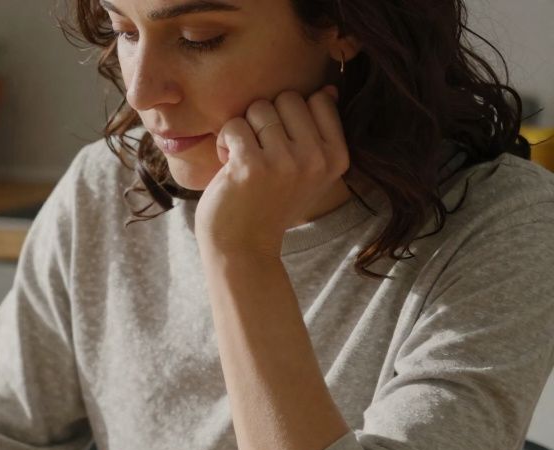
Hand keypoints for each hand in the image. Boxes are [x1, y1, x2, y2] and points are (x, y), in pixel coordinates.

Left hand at [194, 86, 347, 257]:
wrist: (242, 248)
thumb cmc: (269, 204)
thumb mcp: (308, 171)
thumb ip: (319, 133)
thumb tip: (329, 89)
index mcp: (337, 157)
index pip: (319, 99)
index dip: (291, 115)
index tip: (282, 144)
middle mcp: (316, 159)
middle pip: (287, 98)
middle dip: (265, 118)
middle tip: (259, 151)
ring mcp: (285, 162)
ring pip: (259, 108)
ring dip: (243, 131)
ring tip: (244, 160)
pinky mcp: (252, 166)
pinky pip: (234, 126)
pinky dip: (224, 142)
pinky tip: (228, 165)